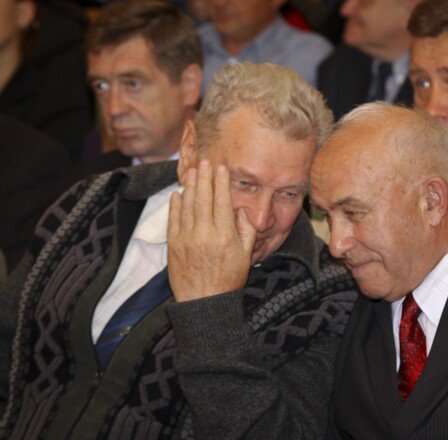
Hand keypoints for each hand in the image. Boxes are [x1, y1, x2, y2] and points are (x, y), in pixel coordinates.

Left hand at [168, 160, 256, 301]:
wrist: (204, 302)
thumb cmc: (229, 280)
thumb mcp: (246, 256)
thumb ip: (246, 231)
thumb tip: (243, 210)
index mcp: (225, 236)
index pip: (222, 201)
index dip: (221, 182)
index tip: (221, 168)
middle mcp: (205, 234)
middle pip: (203, 198)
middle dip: (204, 177)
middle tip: (205, 161)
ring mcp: (186, 239)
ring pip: (187, 205)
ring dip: (189, 186)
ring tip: (191, 171)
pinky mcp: (174, 246)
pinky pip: (173, 220)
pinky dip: (175, 205)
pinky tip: (178, 193)